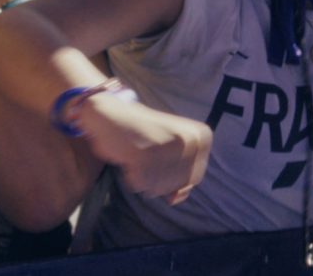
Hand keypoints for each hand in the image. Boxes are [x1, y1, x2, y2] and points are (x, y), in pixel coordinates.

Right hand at [77, 93, 211, 203]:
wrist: (111, 113)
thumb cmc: (143, 134)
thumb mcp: (172, 151)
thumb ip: (182, 177)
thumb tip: (175, 198)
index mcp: (201, 136)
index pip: (194, 177)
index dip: (173, 175)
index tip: (160, 156)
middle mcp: (188, 140)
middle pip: (177, 184)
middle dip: (157, 177)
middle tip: (146, 155)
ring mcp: (166, 147)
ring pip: (159, 188)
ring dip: (143, 177)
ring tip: (138, 155)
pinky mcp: (143, 155)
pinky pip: (140, 185)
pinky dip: (131, 177)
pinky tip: (128, 158)